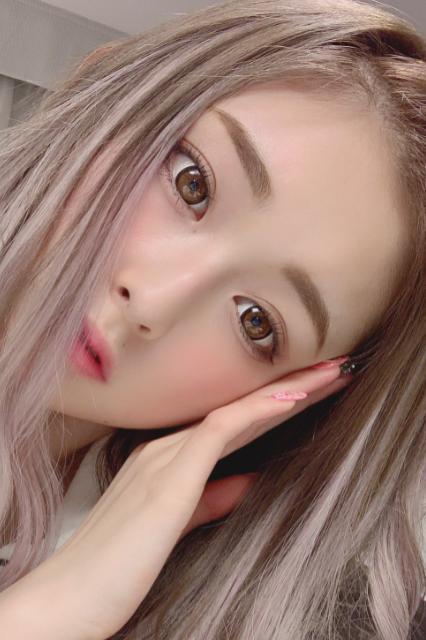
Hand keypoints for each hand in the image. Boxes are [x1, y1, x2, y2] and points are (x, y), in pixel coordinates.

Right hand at [1, 364, 350, 639]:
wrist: (68, 599)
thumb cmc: (115, 566)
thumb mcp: (175, 524)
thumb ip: (211, 499)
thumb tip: (247, 481)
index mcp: (166, 457)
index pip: (232, 421)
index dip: (275, 403)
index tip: (314, 390)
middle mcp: (166, 447)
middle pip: (240, 407)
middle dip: (291, 386)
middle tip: (333, 368)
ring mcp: (165, 457)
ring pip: (236, 410)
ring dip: (288, 390)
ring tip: (330, 373)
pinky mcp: (168, 478)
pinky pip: (220, 430)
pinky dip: (257, 412)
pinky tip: (290, 399)